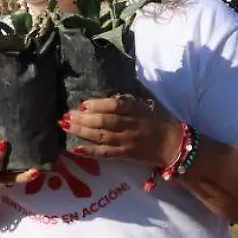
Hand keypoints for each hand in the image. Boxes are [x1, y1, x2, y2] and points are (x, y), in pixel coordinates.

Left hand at [65, 95, 181, 167]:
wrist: (172, 145)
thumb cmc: (157, 120)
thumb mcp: (146, 102)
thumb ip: (129, 96)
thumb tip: (110, 83)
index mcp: (137, 109)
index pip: (116, 106)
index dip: (98, 105)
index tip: (83, 103)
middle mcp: (131, 125)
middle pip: (105, 122)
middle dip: (84, 119)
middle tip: (67, 115)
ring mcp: (126, 142)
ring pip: (101, 137)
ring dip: (81, 132)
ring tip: (65, 126)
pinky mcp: (124, 155)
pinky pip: (104, 153)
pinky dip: (89, 151)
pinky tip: (75, 148)